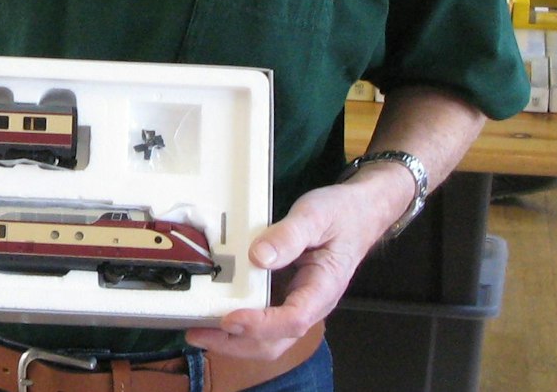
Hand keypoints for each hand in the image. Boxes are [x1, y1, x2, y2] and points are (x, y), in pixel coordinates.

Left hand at [185, 169, 407, 359]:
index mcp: (323, 288)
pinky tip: (214, 317)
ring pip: (268, 340)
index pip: (294, 319)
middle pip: (276, 342)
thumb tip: (257, 256)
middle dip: (236, 343)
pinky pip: (263, 322)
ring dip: (233, 341)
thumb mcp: (316, 215)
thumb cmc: (341, 214)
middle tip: (198, 332)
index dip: (260, 324)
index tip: (229, 318)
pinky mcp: (285, 297)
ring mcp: (297, 304)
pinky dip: (238, 328)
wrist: (359, 214)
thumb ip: (289, 235)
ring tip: (198, 331)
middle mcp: (310, 305)